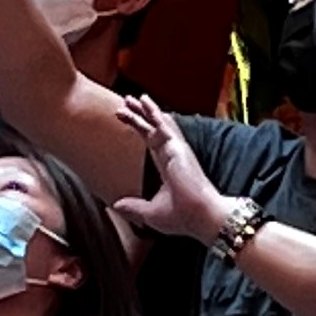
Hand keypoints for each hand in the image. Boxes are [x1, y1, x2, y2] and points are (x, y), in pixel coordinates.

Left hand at [106, 92, 235, 247]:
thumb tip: (116, 204)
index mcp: (168, 169)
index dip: (140, 130)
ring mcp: (176, 151)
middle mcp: (173, 157)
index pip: (151, 144)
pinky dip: (155, 114)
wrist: (200, 217)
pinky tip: (146, 102)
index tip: (127, 119)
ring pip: (158, 125)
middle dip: (140, 116)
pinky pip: (164, 126)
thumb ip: (133, 207)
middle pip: (152, 131)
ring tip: (133, 97)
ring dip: (145, 111)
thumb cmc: (183, 217)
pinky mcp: (178, 149)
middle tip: (126, 103)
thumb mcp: (150, 213)